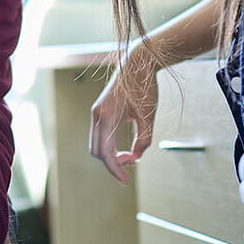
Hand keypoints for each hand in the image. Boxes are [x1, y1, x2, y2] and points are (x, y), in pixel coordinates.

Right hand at [89, 61, 156, 183]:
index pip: (105, 153)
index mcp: (106, 117)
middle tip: (133, 162)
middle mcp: (96, 115)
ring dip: (110, 154)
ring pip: (96, 144)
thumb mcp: (148, 117)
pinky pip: (99, 135)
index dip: (115, 169)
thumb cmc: (144, 88)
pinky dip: (109, 145)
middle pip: (96, 151)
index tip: (126, 181)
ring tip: (131, 155)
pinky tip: (124, 147)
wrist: (138, 63)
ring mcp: (95, 112)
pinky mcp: (99, 110)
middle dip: (112, 163)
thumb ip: (143, 140)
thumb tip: (136, 158)